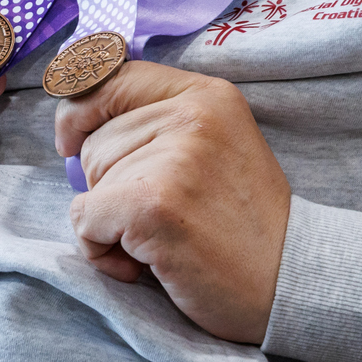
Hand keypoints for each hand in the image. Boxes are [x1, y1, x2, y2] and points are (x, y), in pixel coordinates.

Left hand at [55, 62, 290, 343]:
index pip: (111, 76)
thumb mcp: (214, 148)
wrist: (290, 284)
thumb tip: (73, 128)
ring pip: (86, 180)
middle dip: (105, 182)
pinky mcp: (151, 204)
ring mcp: (172, 159)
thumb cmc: (243, 226)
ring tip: (159, 240)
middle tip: (159, 215)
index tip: (72, 138)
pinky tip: (146, 263)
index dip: (80, 110)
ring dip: (107, 220)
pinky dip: (101, 252)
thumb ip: (157, 125)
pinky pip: (84, 220)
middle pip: (93, 138)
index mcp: (207, 95)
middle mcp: (192, 115)